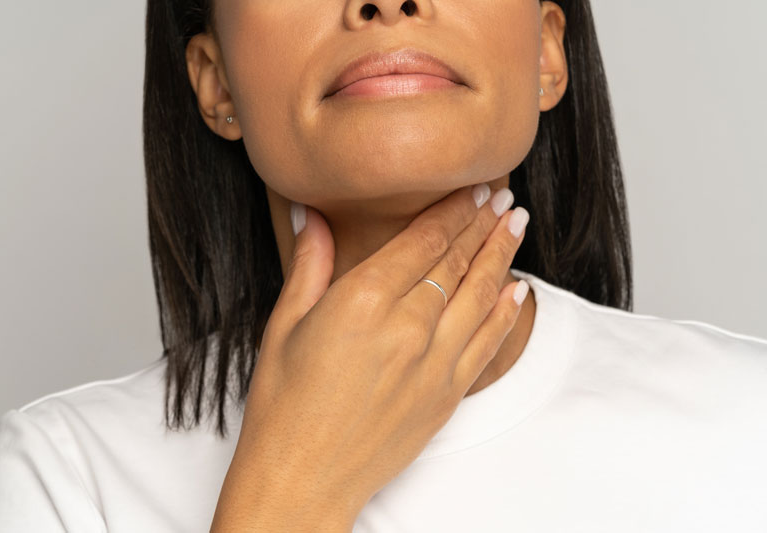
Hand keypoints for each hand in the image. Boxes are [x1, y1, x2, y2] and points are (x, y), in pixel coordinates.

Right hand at [211, 184, 528, 531]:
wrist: (302, 481)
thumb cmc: (282, 407)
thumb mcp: (283, 326)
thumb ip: (309, 265)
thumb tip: (313, 215)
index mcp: (362, 301)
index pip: (424, 240)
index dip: (454, 209)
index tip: (473, 187)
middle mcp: (406, 326)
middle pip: (458, 261)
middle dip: (484, 223)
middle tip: (504, 195)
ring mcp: (433, 363)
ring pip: (481, 295)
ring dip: (502, 255)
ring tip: (516, 224)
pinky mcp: (447, 395)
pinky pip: (488, 342)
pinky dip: (506, 312)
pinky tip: (516, 288)